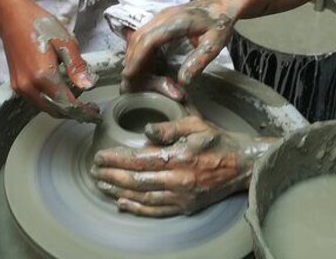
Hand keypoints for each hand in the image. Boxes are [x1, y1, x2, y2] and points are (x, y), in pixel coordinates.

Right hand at [0, 0, 99, 122]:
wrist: (11, 16)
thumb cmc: (39, 24)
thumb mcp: (64, 41)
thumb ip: (76, 66)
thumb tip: (88, 86)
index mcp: (43, 76)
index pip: (67, 103)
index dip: (83, 111)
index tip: (95, 113)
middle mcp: (29, 86)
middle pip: (55, 110)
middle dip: (74, 113)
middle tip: (90, 109)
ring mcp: (20, 87)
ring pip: (44, 107)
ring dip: (61, 108)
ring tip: (78, 101)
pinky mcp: (16, 84)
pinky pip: (36, 100)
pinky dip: (50, 101)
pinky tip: (60, 92)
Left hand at [90, 116, 275, 216]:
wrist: (242, 166)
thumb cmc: (217, 141)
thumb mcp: (195, 124)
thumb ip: (168, 127)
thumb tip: (144, 131)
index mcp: (179, 157)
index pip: (139, 159)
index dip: (116, 159)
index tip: (100, 156)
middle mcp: (178, 180)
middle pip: (136, 180)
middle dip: (111, 176)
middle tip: (94, 171)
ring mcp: (181, 197)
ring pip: (142, 197)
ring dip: (118, 192)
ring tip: (101, 185)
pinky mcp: (185, 207)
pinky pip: (156, 211)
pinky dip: (137, 209)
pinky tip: (122, 203)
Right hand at [123, 0, 238, 94]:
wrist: (222, 2)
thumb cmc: (220, 23)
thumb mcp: (215, 44)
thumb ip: (198, 61)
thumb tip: (182, 82)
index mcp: (176, 22)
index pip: (149, 40)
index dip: (137, 58)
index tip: (128, 74)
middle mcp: (163, 17)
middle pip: (139, 38)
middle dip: (131, 59)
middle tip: (128, 79)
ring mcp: (160, 16)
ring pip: (138, 34)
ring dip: (133, 53)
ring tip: (132, 72)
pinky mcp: (160, 19)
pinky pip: (144, 33)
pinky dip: (138, 48)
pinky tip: (140, 61)